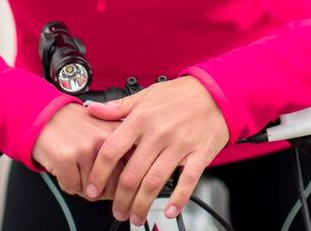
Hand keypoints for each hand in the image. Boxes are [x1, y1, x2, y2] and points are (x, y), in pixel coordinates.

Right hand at [32, 103, 120, 200]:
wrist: (46, 115)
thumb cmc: (76, 127)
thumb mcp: (106, 132)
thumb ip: (122, 153)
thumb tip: (128, 186)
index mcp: (118, 134)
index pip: (131, 172)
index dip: (122, 186)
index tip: (115, 187)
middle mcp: (104, 140)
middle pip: (112, 186)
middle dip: (101, 189)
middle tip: (92, 179)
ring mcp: (85, 149)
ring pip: (91, 190)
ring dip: (82, 186)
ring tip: (76, 169)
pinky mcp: (66, 157)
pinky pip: (72, 188)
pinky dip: (67, 183)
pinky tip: (65, 169)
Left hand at [85, 76, 229, 224]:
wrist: (217, 92)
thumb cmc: (181, 94)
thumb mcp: (146, 95)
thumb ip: (118, 107)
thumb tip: (93, 110)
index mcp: (141, 119)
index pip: (111, 151)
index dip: (99, 174)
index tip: (93, 189)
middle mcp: (158, 134)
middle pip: (131, 174)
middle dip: (120, 199)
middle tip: (116, 211)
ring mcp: (179, 146)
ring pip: (154, 182)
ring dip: (142, 204)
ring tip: (136, 217)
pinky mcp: (199, 154)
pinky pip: (187, 181)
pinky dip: (178, 199)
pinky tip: (170, 211)